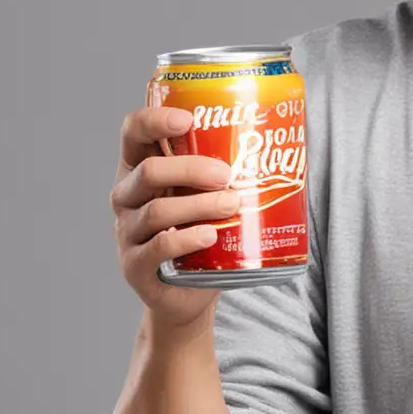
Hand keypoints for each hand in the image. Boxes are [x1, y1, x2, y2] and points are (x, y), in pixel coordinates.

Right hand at [110, 106, 237, 334]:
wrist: (188, 293)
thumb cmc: (201, 233)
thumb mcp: (206, 197)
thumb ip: (222, 171)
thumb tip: (286, 140)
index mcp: (140, 170)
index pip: (133, 133)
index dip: (154, 120)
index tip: (187, 119)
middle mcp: (127, 197)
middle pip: (148, 171)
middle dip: (191, 168)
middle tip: (226, 175)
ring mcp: (127, 233)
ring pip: (157, 211)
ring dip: (199, 205)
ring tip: (232, 205)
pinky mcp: (135, 266)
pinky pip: (158, 248)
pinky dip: (186, 239)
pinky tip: (210, 236)